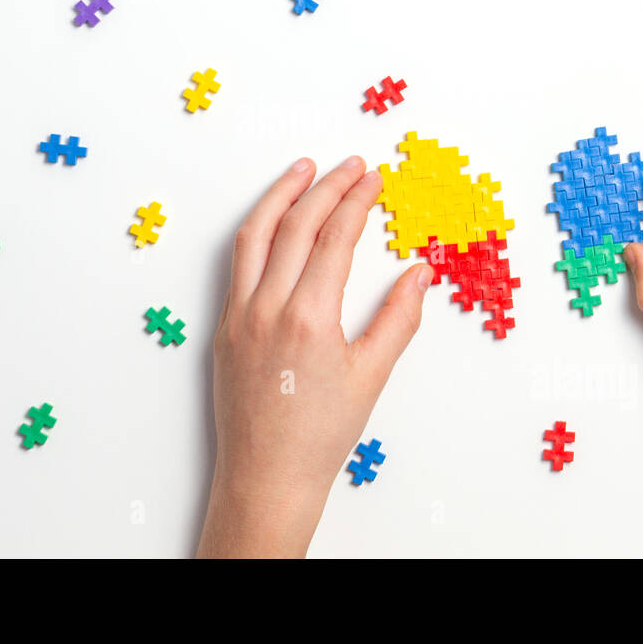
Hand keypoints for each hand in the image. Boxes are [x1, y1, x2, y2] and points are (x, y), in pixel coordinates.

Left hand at [196, 156, 432, 557]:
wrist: (267, 477)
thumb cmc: (319, 435)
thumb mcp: (371, 376)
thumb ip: (398, 318)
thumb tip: (419, 272)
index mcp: (307, 317)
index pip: (334, 238)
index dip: (356, 201)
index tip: (374, 178)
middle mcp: (266, 307)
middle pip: (296, 225)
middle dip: (326, 187)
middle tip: (351, 166)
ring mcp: (238, 314)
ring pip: (254, 235)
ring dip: (280, 196)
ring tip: (303, 170)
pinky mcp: (223, 326)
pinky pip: (237, 263)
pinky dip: (257, 230)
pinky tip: (273, 220)